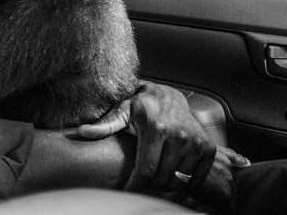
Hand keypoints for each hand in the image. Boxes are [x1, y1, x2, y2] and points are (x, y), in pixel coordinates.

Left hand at [76, 82, 246, 190]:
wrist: (169, 96)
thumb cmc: (141, 106)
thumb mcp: (121, 112)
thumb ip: (104, 125)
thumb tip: (80, 131)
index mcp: (156, 129)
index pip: (146, 170)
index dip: (135, 185)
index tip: (126, 191)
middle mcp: (179, 136)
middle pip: (161, 178)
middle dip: (148, 184)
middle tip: (140, 179)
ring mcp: (195, 142)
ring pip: (177, 180)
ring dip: (164, 183)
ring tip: (153, 174)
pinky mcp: (207, 148)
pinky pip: (195, 177)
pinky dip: (184, 181)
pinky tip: (171, 172)